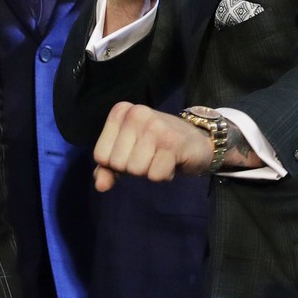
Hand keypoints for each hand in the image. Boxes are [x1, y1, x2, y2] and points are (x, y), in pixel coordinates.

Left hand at [91, 101, 213, 191]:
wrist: (197, 140)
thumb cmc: (156, 146)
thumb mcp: (127, 152)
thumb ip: (107, 168)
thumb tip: (100, 186)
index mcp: (121, 112)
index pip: (100, 156)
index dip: (116, 163)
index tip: (134, 151)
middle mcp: (136, 113)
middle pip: (118, 164)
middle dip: (134, 168)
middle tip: (150, 154)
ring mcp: (155, 126)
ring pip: (136, 170)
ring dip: (149, 171)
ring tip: (161, 157)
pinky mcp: (173, 142)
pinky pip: (155, 176)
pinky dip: (164, 175)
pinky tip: (172, 161)